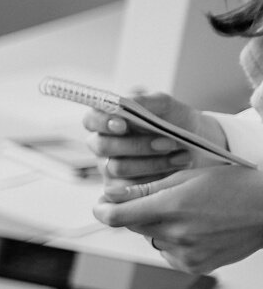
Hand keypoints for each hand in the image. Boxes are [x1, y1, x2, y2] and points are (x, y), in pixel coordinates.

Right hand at [82, 91, 224, 184]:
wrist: (197, 144)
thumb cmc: (176, 120)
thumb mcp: (165, 105)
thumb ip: (142, 100)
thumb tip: (120, 103)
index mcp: (107, 121)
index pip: (91, 120)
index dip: (102, 123)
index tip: (123, 124)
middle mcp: (103, 144)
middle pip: (102, 146)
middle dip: (136, 145)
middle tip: (168, 142)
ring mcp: (109, 167)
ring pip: (118, 168)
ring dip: (152, 162)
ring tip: (181, 155)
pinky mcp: (120, 188)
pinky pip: (128, 187)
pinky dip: (156, 177)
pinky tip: (175, 169)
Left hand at [93, 160, 262, 273]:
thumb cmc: (234, 185)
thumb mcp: (190, 175)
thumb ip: (146, 188)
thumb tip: (110, 196)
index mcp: (172, 206)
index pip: (117, 217)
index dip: (103, 210)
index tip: (101, 205)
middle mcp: (176, 233)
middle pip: (134, 227)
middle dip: (139, 213)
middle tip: (163, 202)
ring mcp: (186, 253)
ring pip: (152, 240)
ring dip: (159, 229)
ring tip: (190, 215)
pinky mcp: (194, 266)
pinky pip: (169, 254)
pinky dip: (174, 244)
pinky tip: (197, 230)